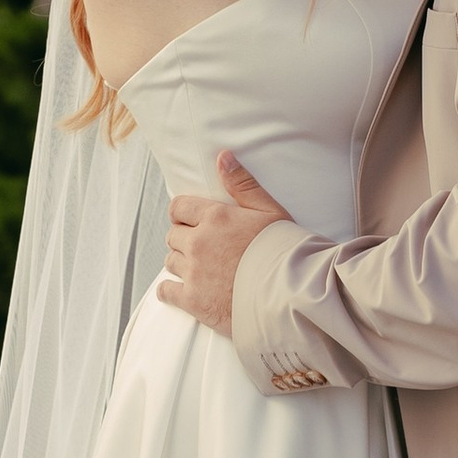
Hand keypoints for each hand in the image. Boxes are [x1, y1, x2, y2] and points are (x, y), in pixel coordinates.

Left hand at [160, 152, 285, 336]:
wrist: (290, 293)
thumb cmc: (286, 250)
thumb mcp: (269, 210)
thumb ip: (243, 184)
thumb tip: (222, 157)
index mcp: (215, 217)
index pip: (179, 207)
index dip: (182, 214)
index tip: (189, 220)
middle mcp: (199, 242)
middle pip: (173, 236)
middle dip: (184, 239)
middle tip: (200, 247)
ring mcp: (194, 272)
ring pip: (170, 262)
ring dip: (181, 263)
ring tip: (198, 269)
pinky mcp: (193, 300)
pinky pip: (166, 291)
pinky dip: (169, 291)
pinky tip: (178, 291)